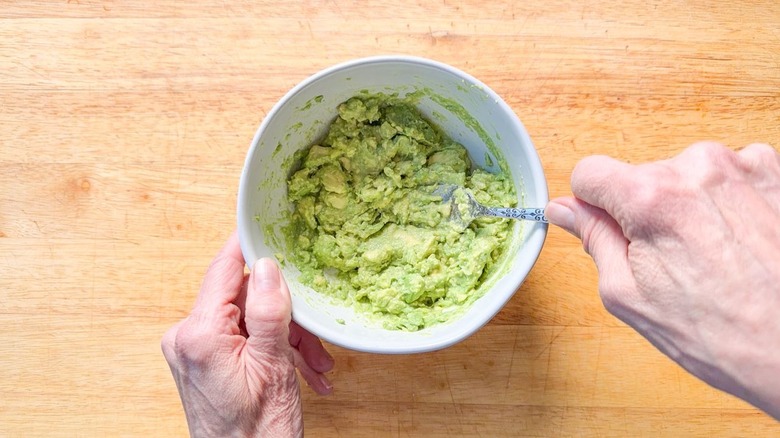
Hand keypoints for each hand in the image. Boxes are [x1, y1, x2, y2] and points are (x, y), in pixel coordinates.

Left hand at [161, 232, 333, 436]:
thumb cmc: (256, 434)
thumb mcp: (273, 366)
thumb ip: (268, 311)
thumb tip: (267, 266)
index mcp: (199, 334)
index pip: (223, 269)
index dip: (249, 246)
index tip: (268, 225)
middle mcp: (188, 338)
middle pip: (244, 298)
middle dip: (285, 315)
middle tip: (315, 338)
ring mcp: (195, 351)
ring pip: (250, 320)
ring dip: (288, 338)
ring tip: (315, 366)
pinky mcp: (205, 363)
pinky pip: (245, 340)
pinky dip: (275, 351)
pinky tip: (303, 372)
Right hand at [545, 142, 779, 418]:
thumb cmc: (722, 335)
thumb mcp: (629, 295)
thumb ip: (594, 240)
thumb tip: (566, 211)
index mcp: (651, 198)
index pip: (590, 172)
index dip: (591, 203)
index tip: (606, 225)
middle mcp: (697, 168)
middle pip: (642, 176)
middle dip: (646, 211)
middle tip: (671, 260)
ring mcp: (742, 166)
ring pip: (686, 176)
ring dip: (690, 206)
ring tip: (713, 256)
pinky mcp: (775, 172)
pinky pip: (730, 175)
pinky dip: (728, 202)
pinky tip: (739, 242)